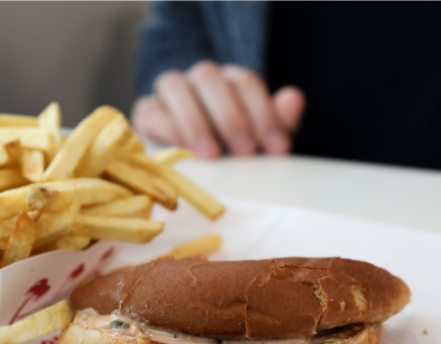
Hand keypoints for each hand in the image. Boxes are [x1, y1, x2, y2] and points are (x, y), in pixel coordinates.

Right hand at [131, 61, 305, 157]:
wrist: (188, 166)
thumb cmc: (229, 152)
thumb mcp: (259, 141)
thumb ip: (278, 122)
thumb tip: (294, 98)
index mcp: (231, 82)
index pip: (245, 84)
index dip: (263, 114)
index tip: (277, 148)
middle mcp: (200, 80)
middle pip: (210, 79)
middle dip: (231, 117)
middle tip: (244, 152)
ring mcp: (171, 92)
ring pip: (176, 86)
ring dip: (195, 121)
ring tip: (210, 154)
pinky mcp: (147, 112)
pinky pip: (151, 110)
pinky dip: (167, 128)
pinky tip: (182, 150)